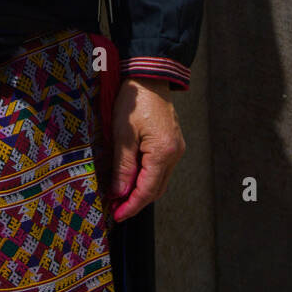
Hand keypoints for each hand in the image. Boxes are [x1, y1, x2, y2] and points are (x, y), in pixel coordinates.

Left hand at [109, 77, 185, 221]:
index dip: (131, 205)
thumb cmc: (134, 100)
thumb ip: (123, 166)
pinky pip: (160, 168)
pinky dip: (146, 177)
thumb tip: (119, 193)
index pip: (147, 190)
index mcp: (163, 152)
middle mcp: (174, 154)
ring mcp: (176, 148)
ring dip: (141, 190)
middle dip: (136, 201)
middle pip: (156, 189)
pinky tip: (131, 177)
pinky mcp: (172, 143)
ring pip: (159, 180)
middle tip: (115, 208)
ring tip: (120, 195)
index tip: (116, 215)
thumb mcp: (122, 134)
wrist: (148, 76)